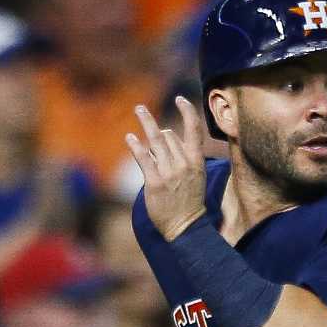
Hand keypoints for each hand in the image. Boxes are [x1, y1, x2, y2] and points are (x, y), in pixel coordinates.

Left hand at [127, 96, 210, 242]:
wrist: (186, 227)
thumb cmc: (189, 201)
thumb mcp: (195, 177)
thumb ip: (183, 156)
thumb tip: (166, 133)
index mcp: (197, 163)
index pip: (195, 132)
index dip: (188, 112)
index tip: (180, 99)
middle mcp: (184, 165)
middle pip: (169, 136)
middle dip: (158, 131)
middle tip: (144, 115)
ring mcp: (169, 173)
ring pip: (156, 141)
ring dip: (147, 123)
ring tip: (140, 109)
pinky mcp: (155, 182)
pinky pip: (144, 158)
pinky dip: (136, 146)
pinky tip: (130, 137)